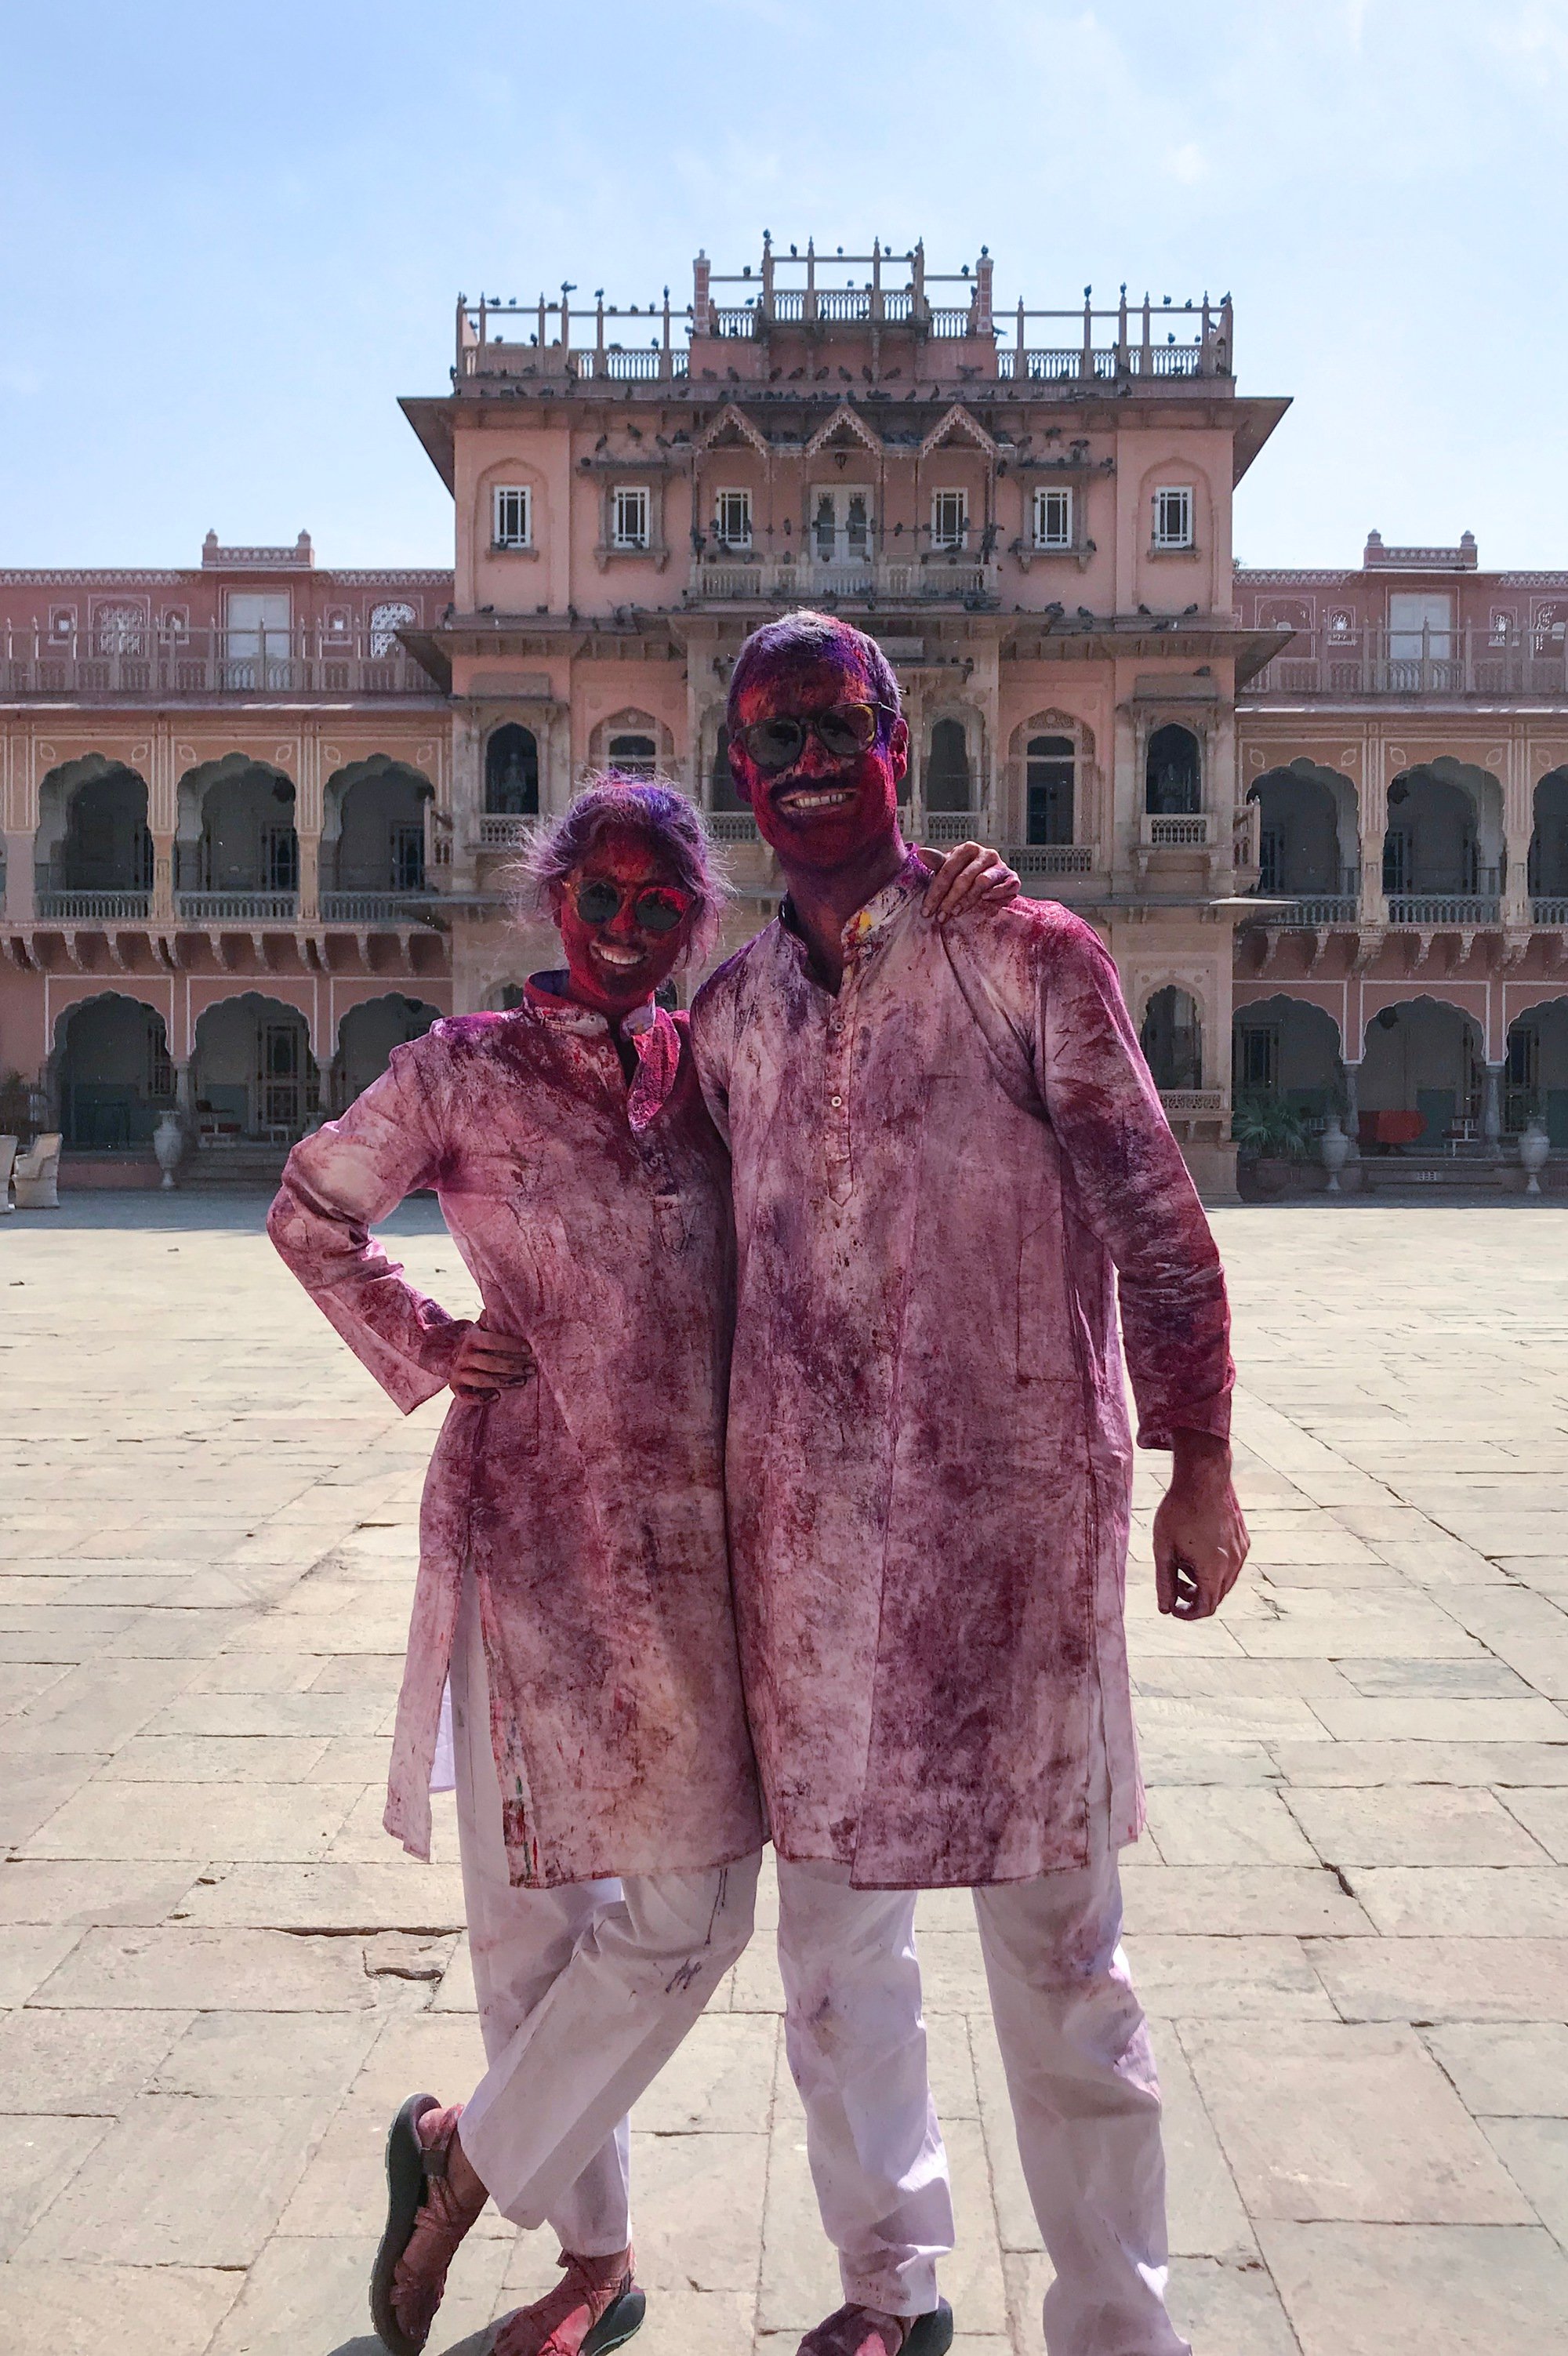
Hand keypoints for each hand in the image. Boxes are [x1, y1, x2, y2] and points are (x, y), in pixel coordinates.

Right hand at [450, 1323, 535, 1403]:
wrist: (454, 1355)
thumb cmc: (479, 1342)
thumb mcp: (483, 1328)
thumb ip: (492, 1319)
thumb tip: (505, 1305)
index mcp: (472, 1339)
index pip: (491, 1340)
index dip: (510, 1344)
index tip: (529, 1349)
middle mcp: (463, 1356)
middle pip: (489, 1363)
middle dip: (512, 1367)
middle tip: (531, 1369)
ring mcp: (458, 1373)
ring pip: (481, 1380)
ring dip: (503, 1382)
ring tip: (522, 1381)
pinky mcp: (456, 1388)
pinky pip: (466, 1397)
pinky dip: (481, 1398)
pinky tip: (497, 1396)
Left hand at [920, 841, 1019, 921]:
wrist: (993, 880)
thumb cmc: (966, 873)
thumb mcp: (950, 868)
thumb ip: (937, 863)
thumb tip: (921, 853)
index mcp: (967, 849)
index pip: (947, 870)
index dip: (935, 891)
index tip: (926, 910)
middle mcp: (985, 854)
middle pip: (963, 878)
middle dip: (949, 899)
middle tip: (941, 917)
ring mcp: (1000, 865)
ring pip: (982, 882)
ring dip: (968, 899)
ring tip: (956, 913)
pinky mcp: (1012, 878)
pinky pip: (1006, 885)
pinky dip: (995, 893)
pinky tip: (985, 900)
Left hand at [1152, 1430, 1247, 1618]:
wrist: (1204, 1476)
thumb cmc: (1179, 1510)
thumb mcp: (1164, 1548)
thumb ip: (1164, 1582)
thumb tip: (1165, 1609)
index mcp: (1214, 1569)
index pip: (1206, 1608)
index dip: (1188, 1613)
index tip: (1173, 1607)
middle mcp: (1233, 1563)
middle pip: (1215, 1596)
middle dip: (1193, 1595)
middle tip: (1173, 1580)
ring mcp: (1242, 1551)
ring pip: (1224, 1580)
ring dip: (1204, 1580)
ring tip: (1182, 1560)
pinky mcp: (1244, 1539)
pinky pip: (1231, 1563)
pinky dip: (1214, 1566)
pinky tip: (1197, 1546)